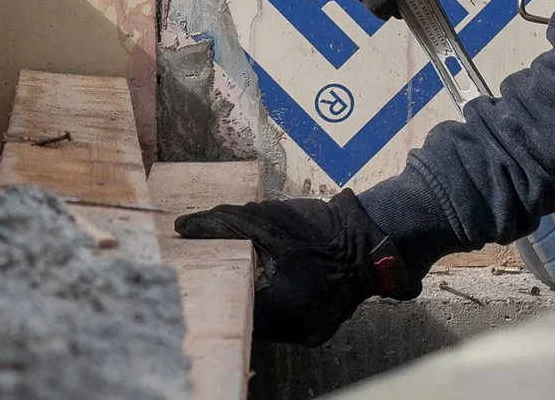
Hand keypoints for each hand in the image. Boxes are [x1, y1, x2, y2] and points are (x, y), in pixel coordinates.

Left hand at [172, 190, 422, 344]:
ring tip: (247, 271)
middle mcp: (297, 330)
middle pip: (247, 316)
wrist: (371, 242)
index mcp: (283, 306)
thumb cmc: (318, 229)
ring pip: (264, 320)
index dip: (213, 282)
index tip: (200, 264)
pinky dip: (273, 302)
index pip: (231, 305)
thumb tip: (183, 227)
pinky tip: (271, 280)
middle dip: (231, 290)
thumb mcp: (268, 221)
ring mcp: (309, 334)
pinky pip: (283, 321)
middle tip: (219, 267)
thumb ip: (224, 224)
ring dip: (253, 296)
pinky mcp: (316, 330)